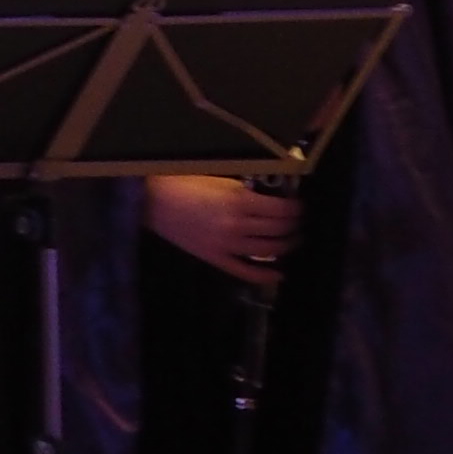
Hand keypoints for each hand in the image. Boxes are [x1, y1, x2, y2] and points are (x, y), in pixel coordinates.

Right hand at [145, 173, 299, 286]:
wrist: (152, 201)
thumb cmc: (183, 182)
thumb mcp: (219, 178)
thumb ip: (246, 189)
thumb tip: (272, 195)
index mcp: (239, 200)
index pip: (283, 210)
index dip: (297, 208)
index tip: (300, 206)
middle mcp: (238, 225)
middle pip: (280, 230)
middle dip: (295, 225)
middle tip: (299, 221)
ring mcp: (227, 245)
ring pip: (269, 250)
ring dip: (287, 246)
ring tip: (293, 239)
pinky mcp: (216, 258)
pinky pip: (246, 272)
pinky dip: (266, 275)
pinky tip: (280, 273)